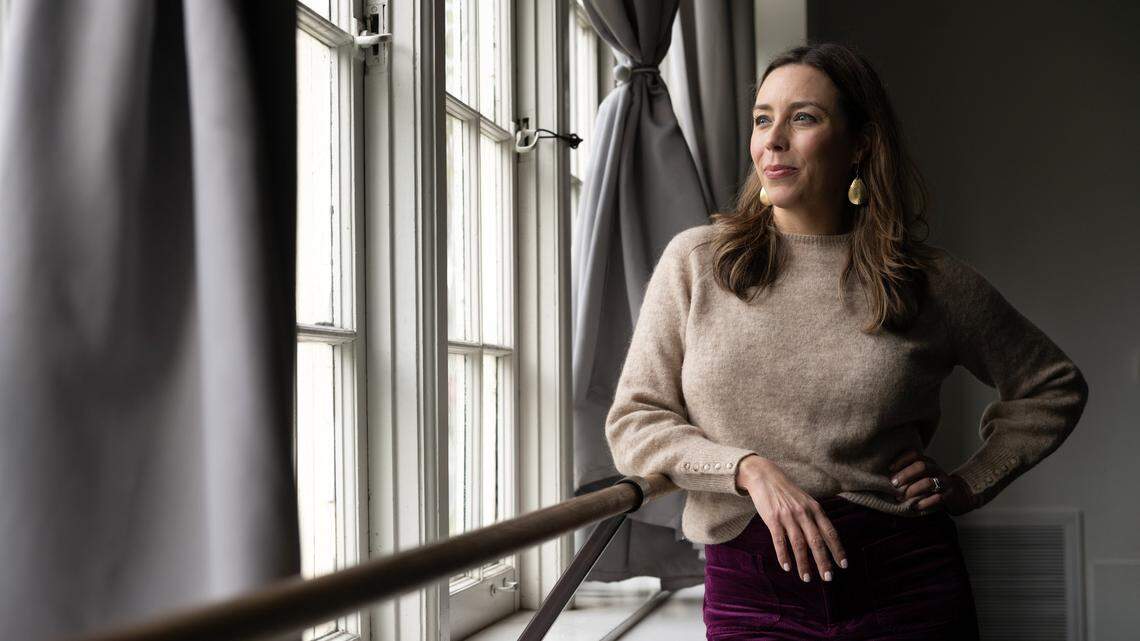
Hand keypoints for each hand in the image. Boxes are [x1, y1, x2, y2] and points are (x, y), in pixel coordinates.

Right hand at [735, 455, 848, 582]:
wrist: (765, 477)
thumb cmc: (788, 492)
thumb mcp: (806, 501)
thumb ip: (815, 517)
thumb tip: (826, 539)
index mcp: (815, 509)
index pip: (830, 532)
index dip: (837, 549)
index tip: (843, 565)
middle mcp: (804, 513)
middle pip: (816, 542)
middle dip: (823, 561)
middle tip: (828, 578)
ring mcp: (788, 516)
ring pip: (799, 544)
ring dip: (803, 563)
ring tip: (806, 578)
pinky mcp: (773, 519)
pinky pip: (779, 541)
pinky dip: (784, 556)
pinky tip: (787, 567)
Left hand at [888, 449, 976, 515]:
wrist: (958, 494)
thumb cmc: (932, 484)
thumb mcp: (922, 475)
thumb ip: (909, 472)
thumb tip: (885, 477)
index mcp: (928, 462)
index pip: (915, 454)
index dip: (901, 460)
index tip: (889, 468)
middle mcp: (936, 470)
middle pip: (921, 466)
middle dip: (905, 475)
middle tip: (894, 484)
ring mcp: (944, 482)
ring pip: (928, 482)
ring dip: (912, 490)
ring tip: (901, 498)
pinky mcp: (949, 495)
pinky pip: (937, 498)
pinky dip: (924, 503)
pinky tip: (914, 507)